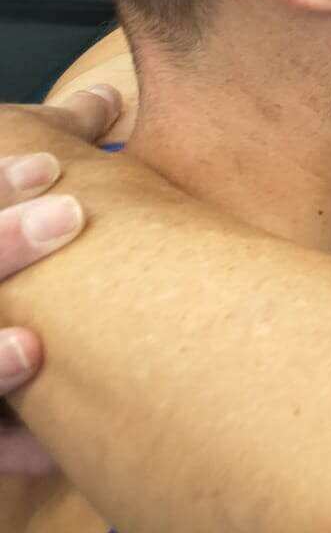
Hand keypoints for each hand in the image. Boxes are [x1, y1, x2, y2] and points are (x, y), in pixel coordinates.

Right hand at [0, 86, 117, 476]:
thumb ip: (45, 143)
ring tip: (34, 349)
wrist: (5, 325)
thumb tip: (105, 97)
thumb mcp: (2, 196)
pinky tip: (46, 450)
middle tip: (69, 215)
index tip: (49, 165)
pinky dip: (4, 447)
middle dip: (1, 246)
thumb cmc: (3, 259)